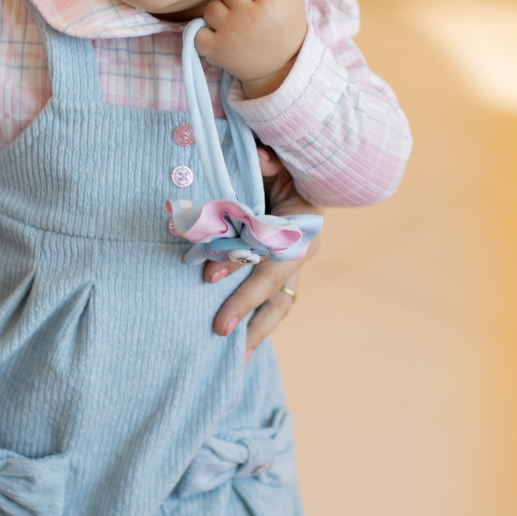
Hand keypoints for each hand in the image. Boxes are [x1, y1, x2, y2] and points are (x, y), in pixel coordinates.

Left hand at [195, 0, 306, 96]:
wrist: (281, 70)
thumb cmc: (285, 32)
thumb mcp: (293, 2)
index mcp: (271, 2)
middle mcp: (250, 16)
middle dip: (236, 0)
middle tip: (247, 15)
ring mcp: (231, 33)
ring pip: (212, 8)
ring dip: (220, 15)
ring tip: (234, 26)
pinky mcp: (217, 49)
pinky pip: (198, 32)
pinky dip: (205, 35)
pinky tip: (219, 38)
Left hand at [206, 161, 317, 359]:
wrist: (305, 170)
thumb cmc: (288, 164)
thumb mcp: (283, 159)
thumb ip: (271, 161)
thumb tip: (260, 155)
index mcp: (302, 230)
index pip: (271, 263)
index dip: (244, 283)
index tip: (211, 286)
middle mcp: (300, 252)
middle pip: (277, 295)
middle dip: (249, 318)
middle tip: (218, 336)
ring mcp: (292, 264)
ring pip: (277, 306)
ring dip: (256, 332)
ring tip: (235, 360)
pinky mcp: (280, 269)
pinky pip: (271, 301)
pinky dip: (255, 321)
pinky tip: (237, 345)